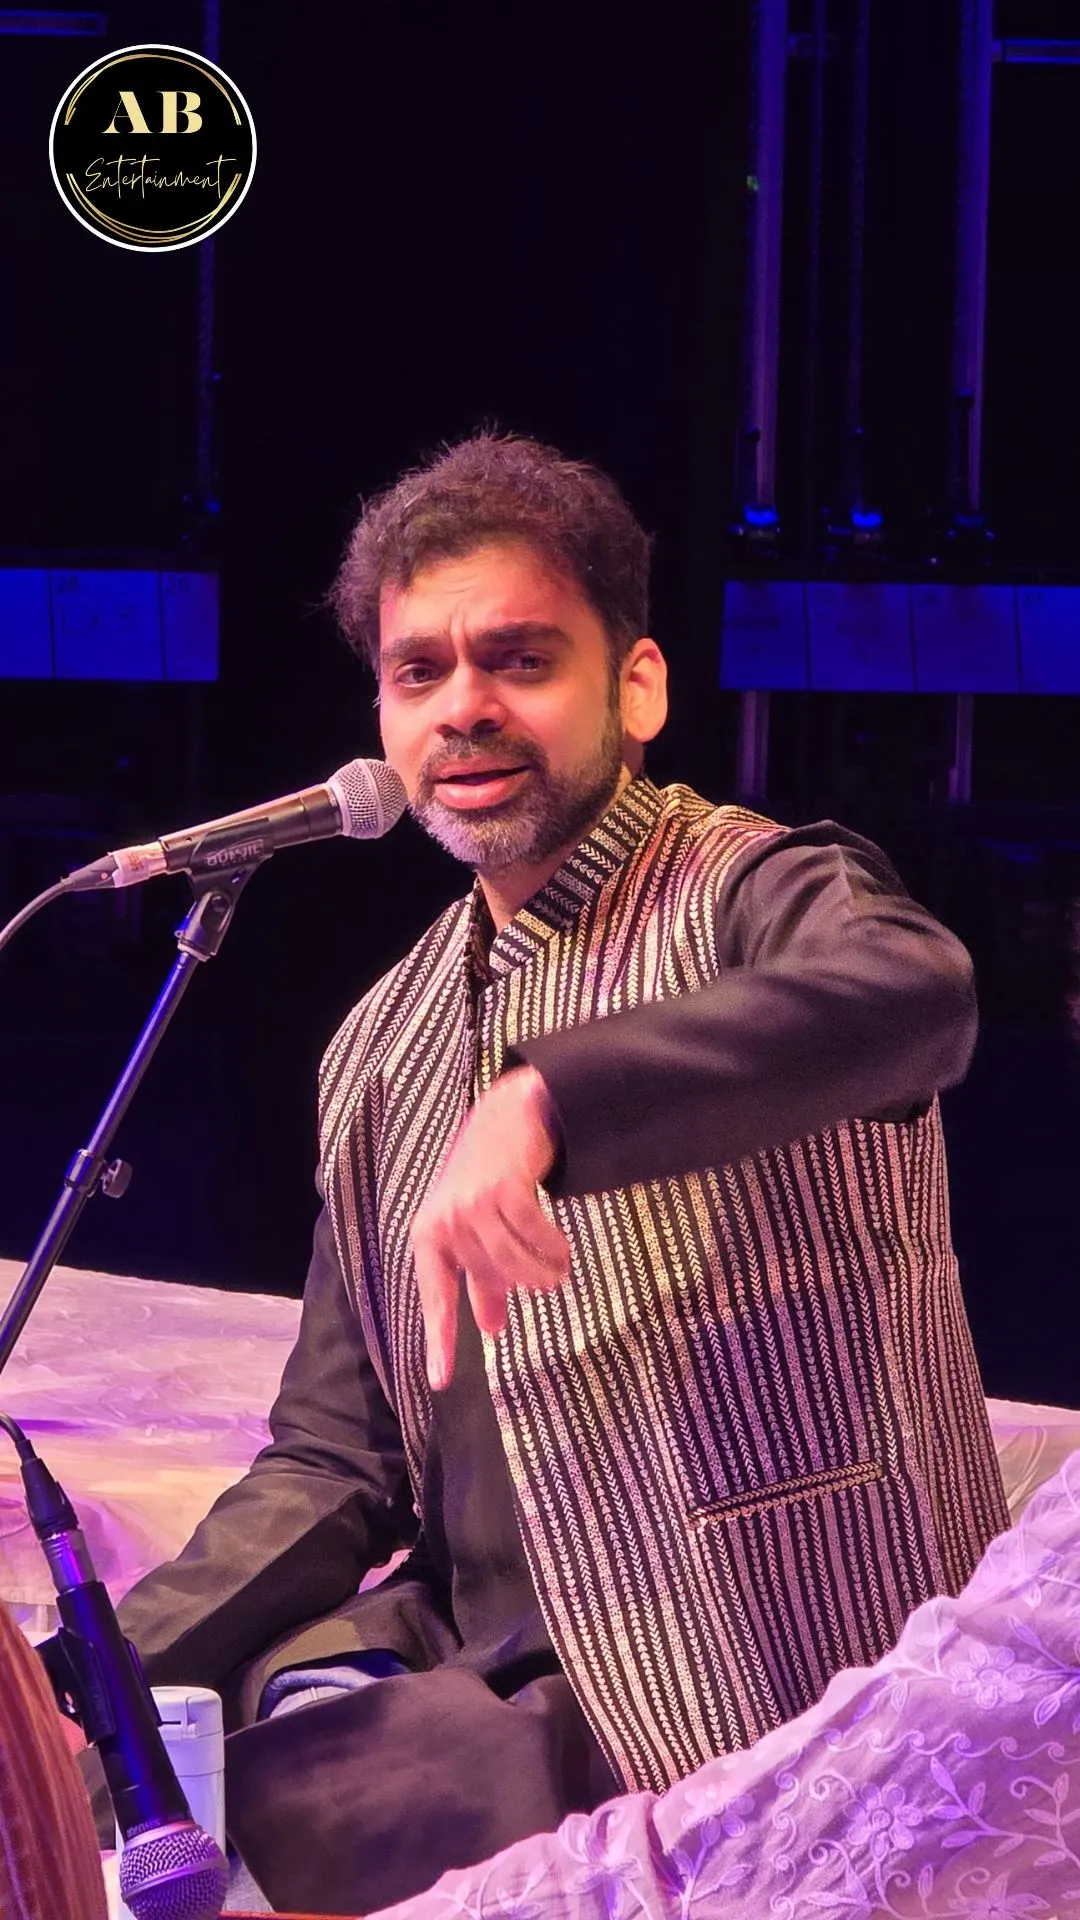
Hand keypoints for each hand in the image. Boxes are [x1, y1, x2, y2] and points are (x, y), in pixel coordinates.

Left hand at [411, 1066, 569, 1389]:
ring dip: (544, 1272)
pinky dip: (553, 1248)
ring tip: (559, 1268)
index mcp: (429, 1235)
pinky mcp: (500, 1189)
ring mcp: (470, 1204)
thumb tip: (490, 1330)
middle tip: (549, 1278)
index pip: (435, 1297)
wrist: (508, 1116)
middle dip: (525, 1284)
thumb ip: (481, 1278)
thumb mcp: (475, 1229)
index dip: (439, 1340)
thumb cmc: (488, 1179)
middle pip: (494, 1279)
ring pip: (515, 1263)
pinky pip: (535, 1237)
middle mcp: (444, 1221)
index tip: (440, 1381)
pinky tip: (561, 1248)